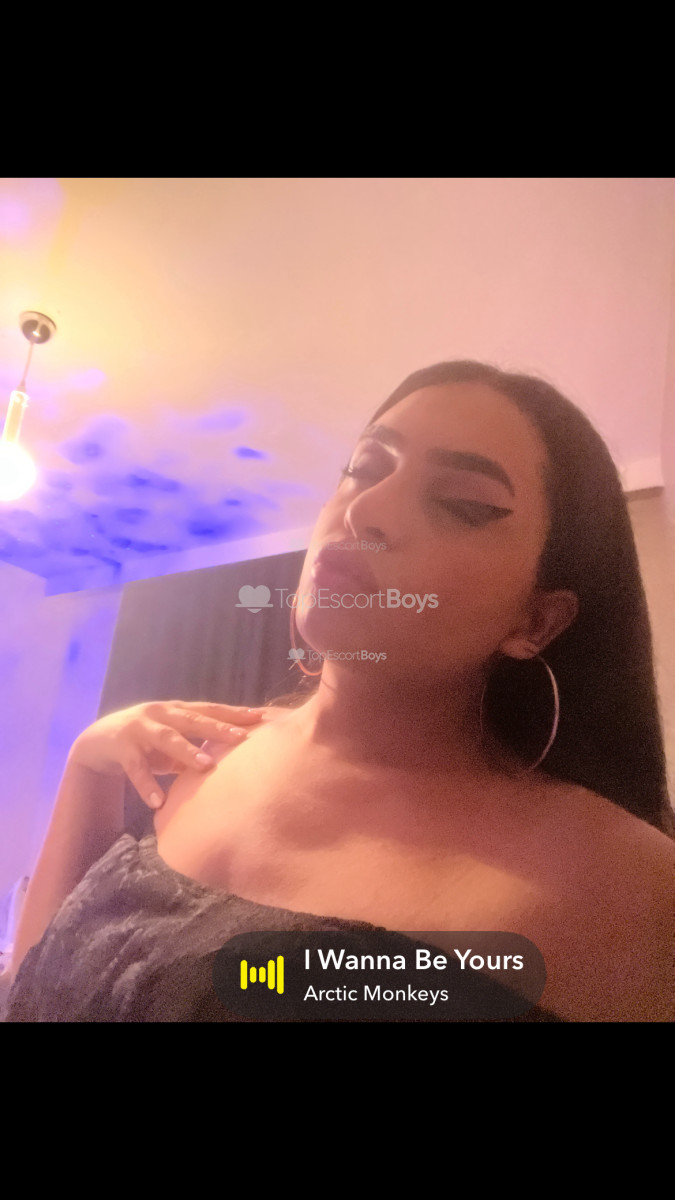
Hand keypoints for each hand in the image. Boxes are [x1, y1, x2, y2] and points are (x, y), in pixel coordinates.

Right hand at [68, 701, 266, 809]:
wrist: (97, 741)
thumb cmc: (144, 742)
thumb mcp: (171, 743)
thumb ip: (195, 749)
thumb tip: (230, 765)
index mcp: (176, 710)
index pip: (209, 710)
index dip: (233, 713)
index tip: (260, 717)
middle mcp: (159, 714)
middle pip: (192, 720)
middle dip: (217, 728)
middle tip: (241, 738)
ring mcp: (139, 728)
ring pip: (167, 738)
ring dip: (187, 751)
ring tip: (206, 767)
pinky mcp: (121, 747)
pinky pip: (136, 768)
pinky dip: (147, 785)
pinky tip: (157, 802)